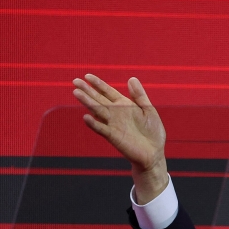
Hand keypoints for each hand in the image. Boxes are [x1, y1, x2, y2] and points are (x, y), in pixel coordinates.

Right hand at [73, 74, 168, 203]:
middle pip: (99, 99)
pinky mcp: (113, 136)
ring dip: (87, 102)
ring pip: (97, 111)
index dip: (98, 84)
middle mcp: (116, 113)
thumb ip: (139, 96)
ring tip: (77, 93)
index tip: (87, 76)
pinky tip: (86, 117)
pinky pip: (102, 129)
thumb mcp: (149, 110)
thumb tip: (131, 78)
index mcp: (124, 105)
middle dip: (87, 90)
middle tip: (75, 81)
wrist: (154, 153)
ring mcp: (113, 124)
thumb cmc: (152, 132)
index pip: (108, 92)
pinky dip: (94, 124)